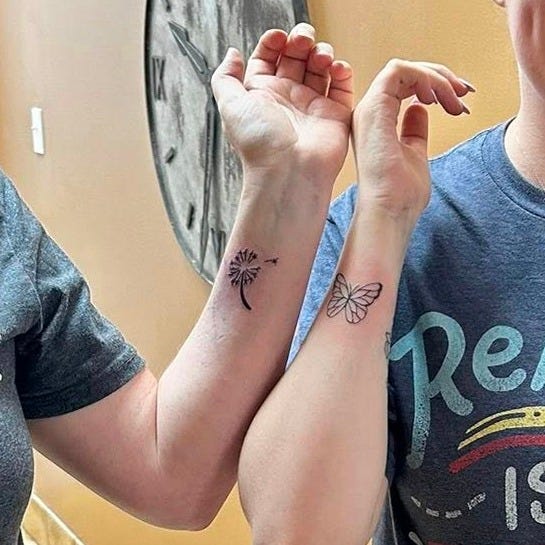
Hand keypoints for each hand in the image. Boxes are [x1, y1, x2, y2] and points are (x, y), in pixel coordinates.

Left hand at [211, 24, 353, 187]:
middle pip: (295, 58)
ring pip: (319, 68)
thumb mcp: (230, 105)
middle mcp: (286, 99)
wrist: (288, 172)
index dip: (273, 42)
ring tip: (319, 57)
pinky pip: (342, 87)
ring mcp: (311, 106)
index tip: (279, 37)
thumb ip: (225, 77)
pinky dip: (342, 72)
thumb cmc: (259, 144)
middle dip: (300, 42)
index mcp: (261, 95)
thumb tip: (232, 54)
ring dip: (321, 53)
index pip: (267, 58)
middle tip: (302, 41)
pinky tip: (335, 68)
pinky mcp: (334, 115)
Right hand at [352, 59, 474, 221]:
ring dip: (435, 77)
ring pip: (401, 69)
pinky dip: (424, 77)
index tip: (460, 102)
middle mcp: (369, 114)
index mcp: (377, 124)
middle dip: (439, 78)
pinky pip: (398, 72)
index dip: (434, 87)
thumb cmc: (401, 195)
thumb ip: (415, 131)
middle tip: (464, 92)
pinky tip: (439, 96)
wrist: (390, 211)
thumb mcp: (415, 153)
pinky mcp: (374, 108)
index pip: (402, 88)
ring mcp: (369, 110)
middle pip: (403, 75)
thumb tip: (420, 110)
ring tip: (456, 97)